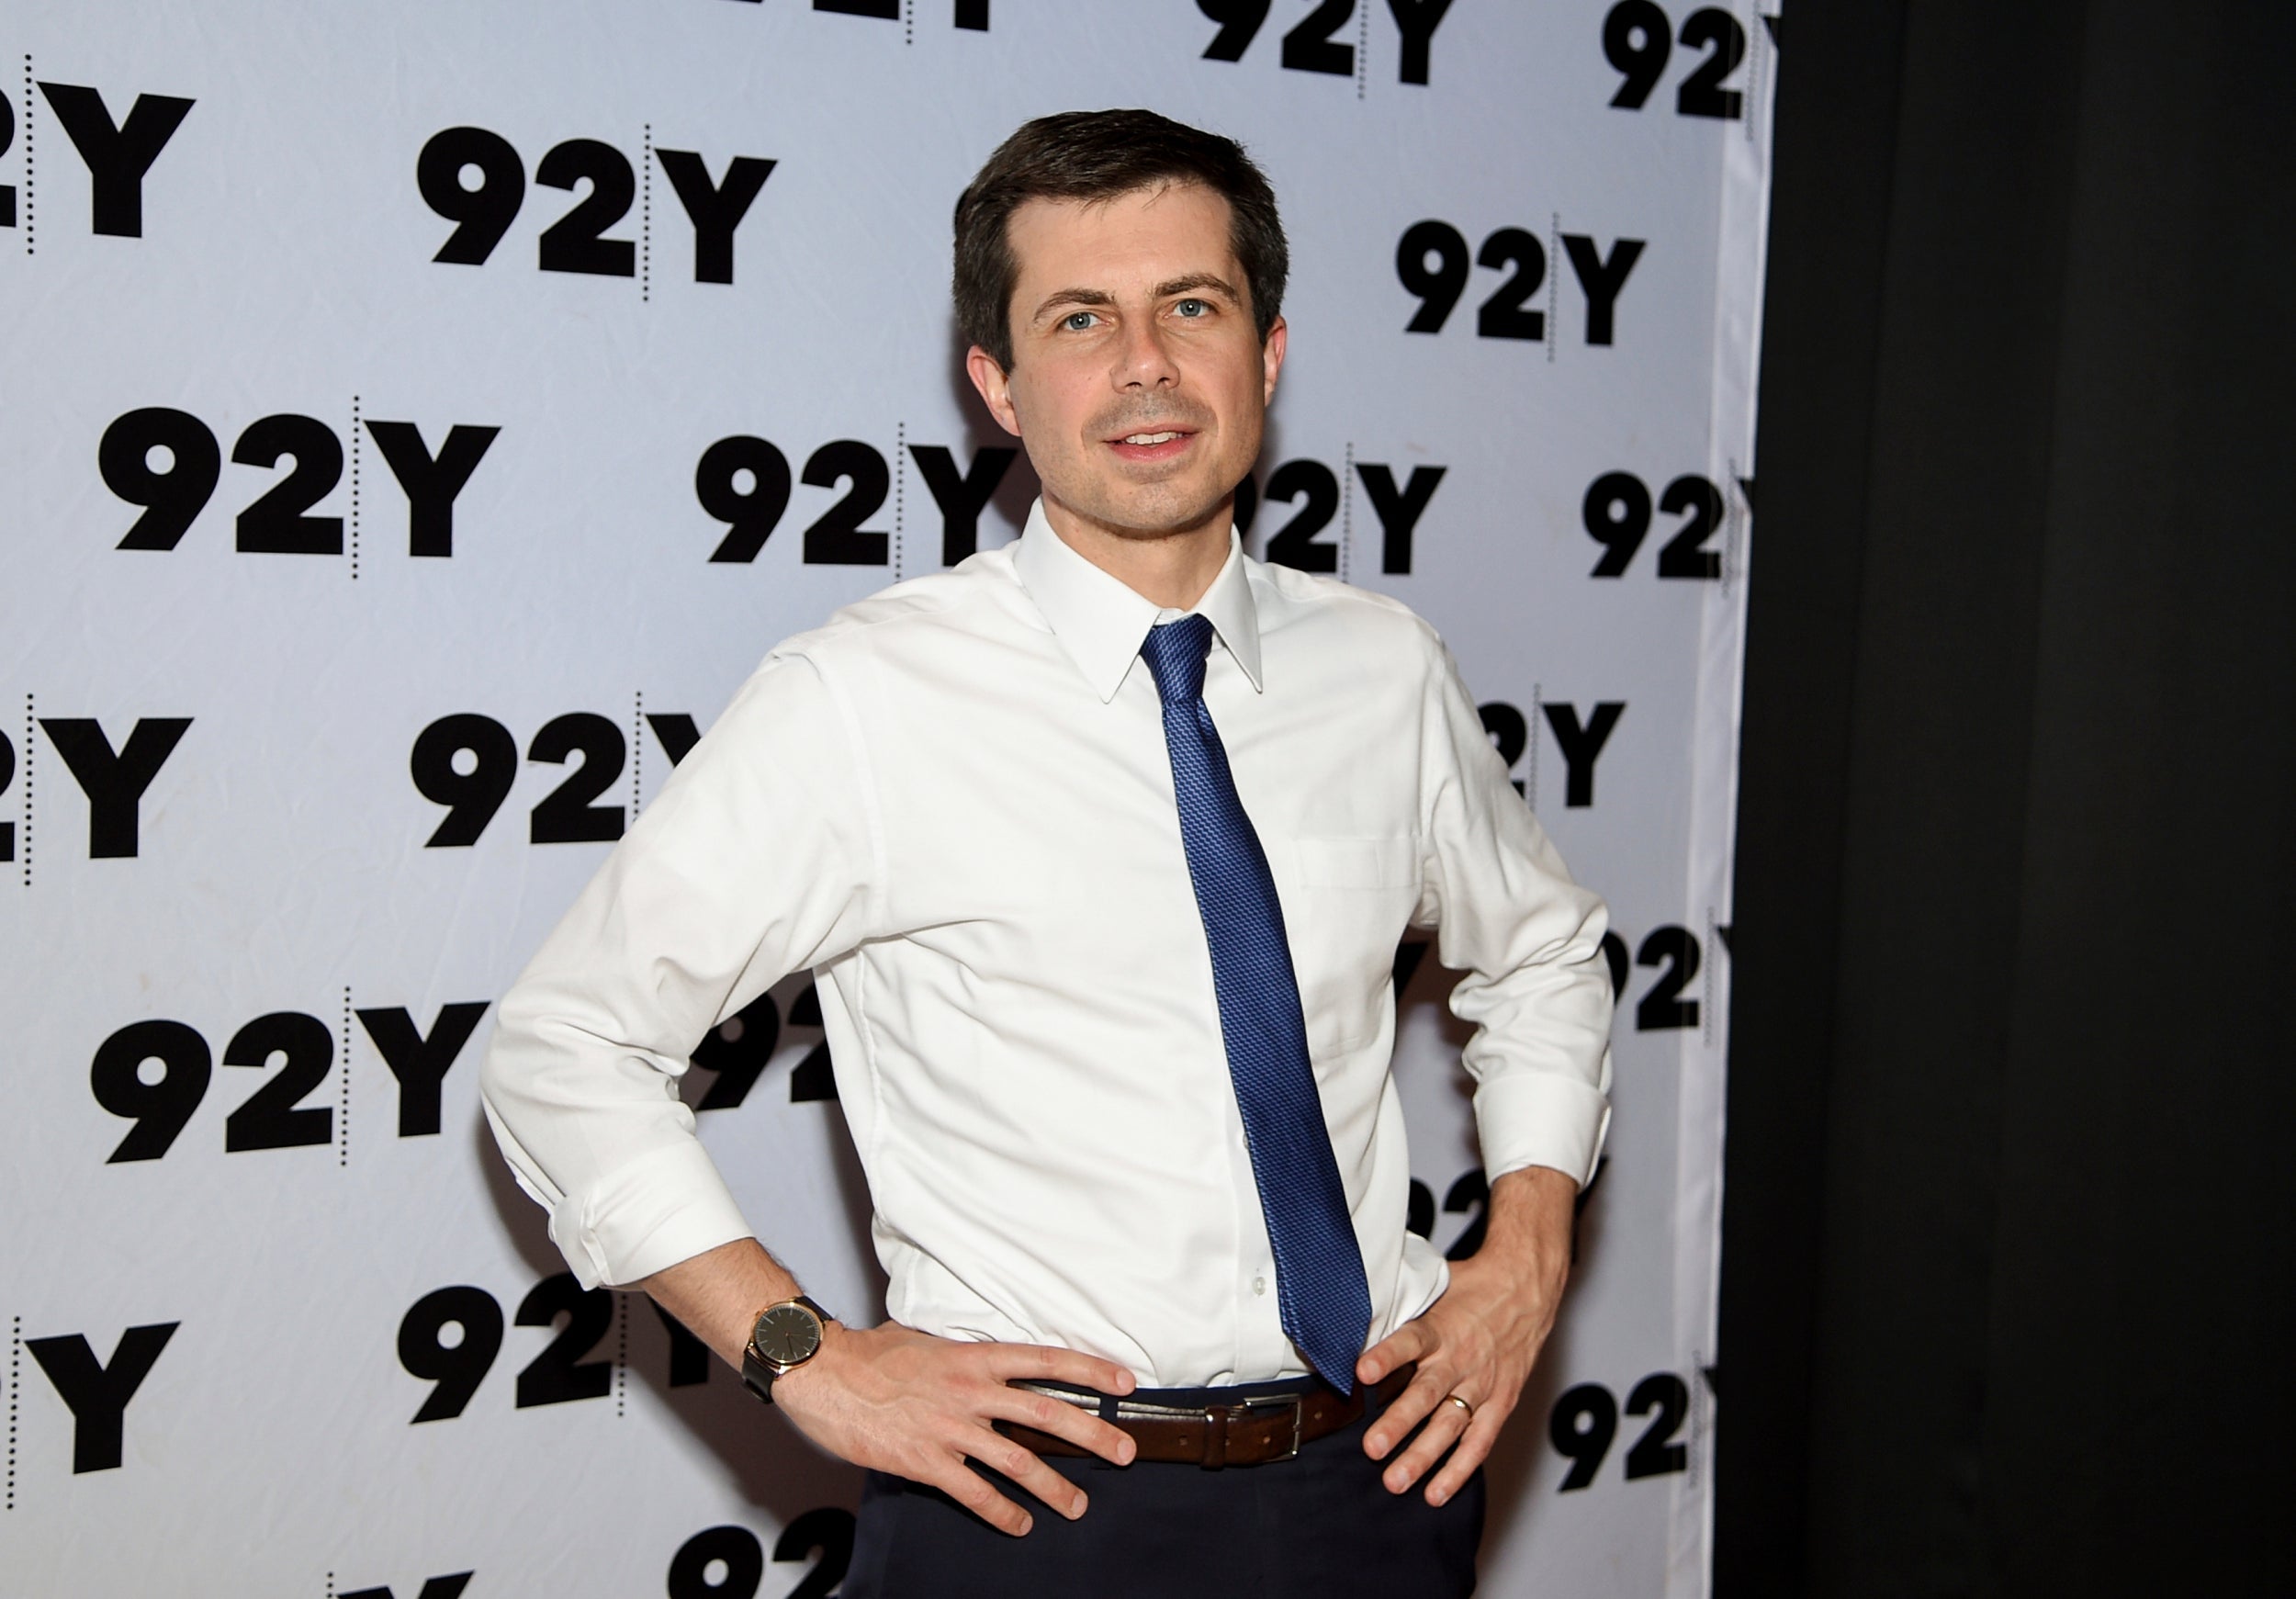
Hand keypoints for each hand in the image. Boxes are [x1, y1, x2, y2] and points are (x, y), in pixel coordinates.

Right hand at [771, 1320, 1138, 1535]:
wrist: (826, 1373)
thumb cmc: (875, 1354)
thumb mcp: (931, 1340)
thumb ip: (968, 1356)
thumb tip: (995, 1364)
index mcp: (976, 1357)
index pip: (1047, 1360)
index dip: (1091, 1370)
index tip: (1125, 1382)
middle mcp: (971, 1391)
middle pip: (1048, 1413)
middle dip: (1093, 1434)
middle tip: (1125, 1452)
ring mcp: (950, 1428)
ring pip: (1018, 1461)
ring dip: (1054, 1487)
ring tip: (1078, 1505)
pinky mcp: (926, 1460)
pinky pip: (974, 1492)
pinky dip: (1001, 1511)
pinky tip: (1019, 1524)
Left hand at [1355, 1164, 1575, 1506]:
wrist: (1528, 1287)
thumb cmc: (1472, 1286)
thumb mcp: (1434, 1285)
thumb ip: (1401, 1308)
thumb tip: (1351, 1312)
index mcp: (1441, 1326)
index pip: (1411, 1340)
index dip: (1386, 1357)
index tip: (1361, 1371)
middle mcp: (1460, 1358)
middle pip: (1427, 1394)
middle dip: (1399, 1423)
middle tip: (1372, 1447)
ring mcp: (1482, 1383)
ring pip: (1450, 1425)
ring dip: (1423, 1455)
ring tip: (1394, 1480)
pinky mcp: (1500, 1402)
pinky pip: (1479, 1441)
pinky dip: (1458, 1470)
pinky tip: (1434, 1493)